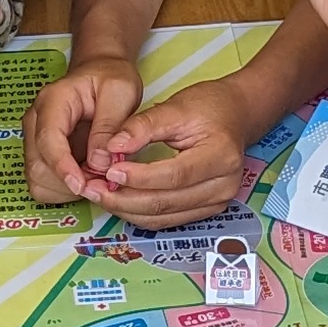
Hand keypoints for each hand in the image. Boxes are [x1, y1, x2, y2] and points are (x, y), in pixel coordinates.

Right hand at [25, 54, 141, 204]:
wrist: (100, 74)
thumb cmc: (110, 79)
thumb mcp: (120, 92)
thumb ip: (109, 127)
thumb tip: (98, 162)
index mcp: (52, 101)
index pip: (47, 139)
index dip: (62, 167)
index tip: (81, 185)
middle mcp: (36, 121)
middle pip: (38, 166)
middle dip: (68, 183)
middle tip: (102, 183)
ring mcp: (35, 139)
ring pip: (38, 179)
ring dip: (67, 189)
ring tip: (97, 179)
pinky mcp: (41, 154)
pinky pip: (44, 183)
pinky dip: (64, 190)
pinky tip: (86, 178)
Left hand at [82, 83, 251, 229]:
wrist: (235, 116)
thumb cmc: (209, 107)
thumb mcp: (176, 106)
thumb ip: (142, 126)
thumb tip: (112, 147)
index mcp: (221, 156)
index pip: (175, 175)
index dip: (140, 177)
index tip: (110, 169)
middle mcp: (223, 186)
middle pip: (166, 203)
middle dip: (124, 198)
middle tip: (92, 186)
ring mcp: (216, 202)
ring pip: (162, 217)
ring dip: (126, 209)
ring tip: (99, 194)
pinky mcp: (205, 209)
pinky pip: (166, 219)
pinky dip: (138, 212)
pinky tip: (118, 200)